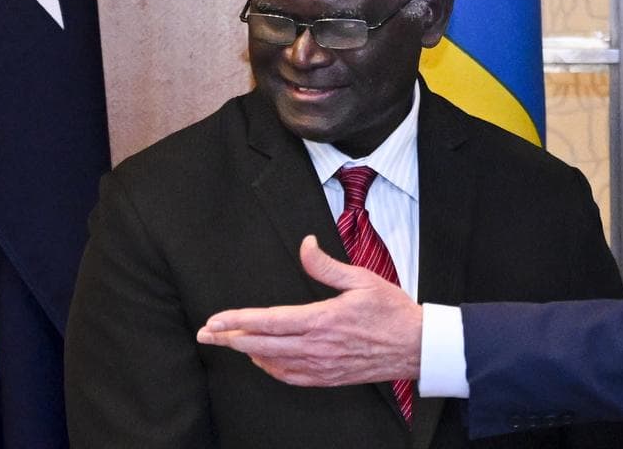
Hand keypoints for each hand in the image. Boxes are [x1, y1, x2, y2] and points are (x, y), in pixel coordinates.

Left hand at [196, 234, 421, 386]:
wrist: (416, 346)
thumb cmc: (392, 311)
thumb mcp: (361, 279)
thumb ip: (326, 265)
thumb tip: (305, 245)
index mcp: (323, 319)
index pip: (269, 321)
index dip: (237, 320)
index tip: (214, 320)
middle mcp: (317, 346)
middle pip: (261, 345)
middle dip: (229, 339)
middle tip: (205, 335)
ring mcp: (321, 365)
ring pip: (272, 363)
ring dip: (247, 353)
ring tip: (228, 342)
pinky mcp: (328, 377)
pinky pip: (290, 376)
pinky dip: (270, 369)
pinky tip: (262, 360)